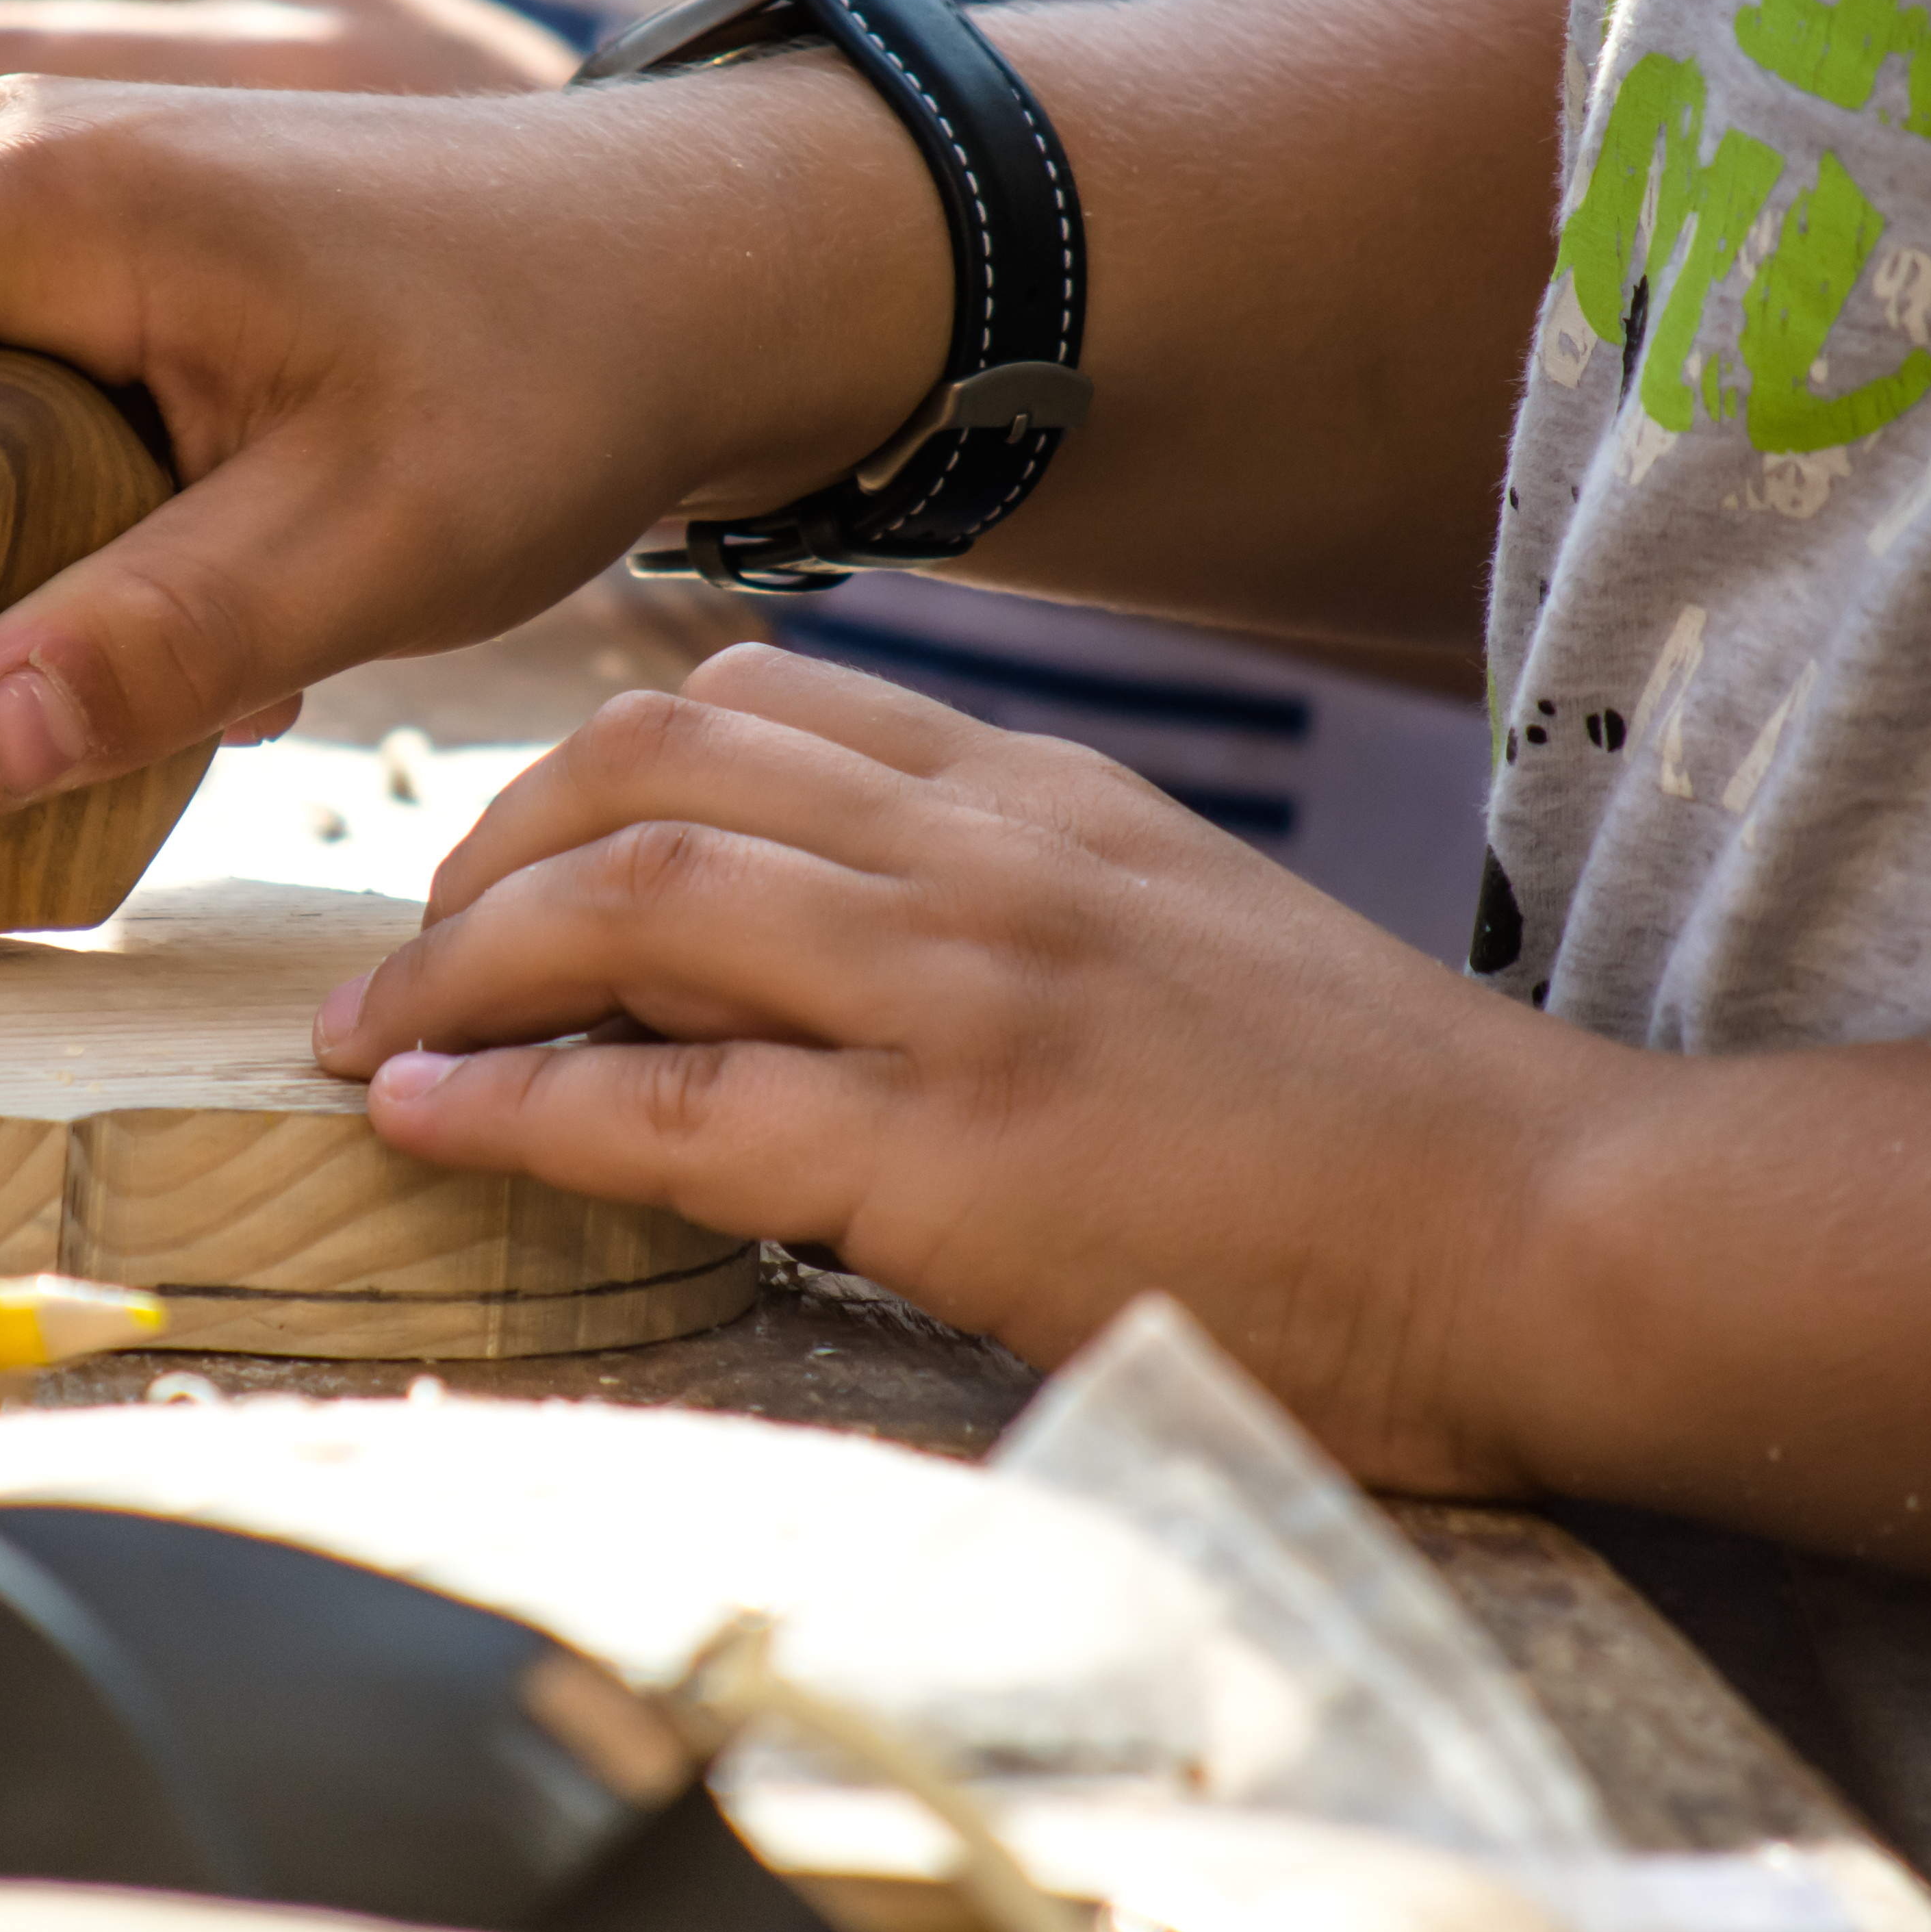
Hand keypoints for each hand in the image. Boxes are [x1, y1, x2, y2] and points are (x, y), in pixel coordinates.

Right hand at [0, 64, 951, 807]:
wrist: (707, 267)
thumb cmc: (560, 367)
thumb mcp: (370, 544)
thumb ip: (157, 641)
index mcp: (69, 193)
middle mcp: (45, 159)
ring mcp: (85, 196)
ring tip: (126, 645)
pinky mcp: (132, 253)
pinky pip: (4, 369)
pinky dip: (47, 495)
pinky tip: (188, 593)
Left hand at [313, 646, 1613, 1496]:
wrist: (1560, 1230)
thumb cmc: (1386, 1130)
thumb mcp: (1191, 943)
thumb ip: (1029, 913)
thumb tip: (860, 961)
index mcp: (1042, 799)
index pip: (761, 701)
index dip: (592, 759)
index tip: (511, 841)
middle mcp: (984, 859)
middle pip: (651, 769)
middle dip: (484, 844)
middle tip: (409, 945)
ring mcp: (967, 996)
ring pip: (630, 908)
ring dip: (459, 970)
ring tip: (371, 1035)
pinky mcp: (958, 1158)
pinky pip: (674, 1108)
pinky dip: (521, 1108)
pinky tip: (429, 1125)